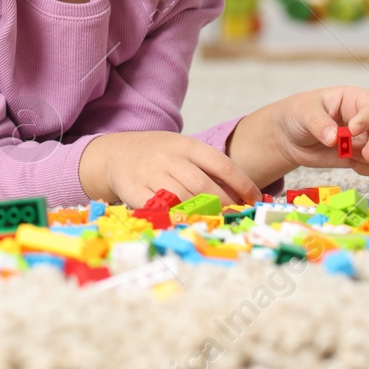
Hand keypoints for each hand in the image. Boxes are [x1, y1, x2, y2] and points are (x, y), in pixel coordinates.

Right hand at [78, 130, 259, 207]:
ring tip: (215, 223)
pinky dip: (175, 218)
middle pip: (203, 185)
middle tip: (235, 217)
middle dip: (224, 205)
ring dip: (202, 215)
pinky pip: (158, 209)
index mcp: (185, 145)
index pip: (220, 163)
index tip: (254, 199)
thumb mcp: (182, 150)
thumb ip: (207, 167)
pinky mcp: (133, 190)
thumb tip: (242, 193)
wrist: (114, 153)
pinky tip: (186, 223)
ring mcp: (149, 173)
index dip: (241, 183)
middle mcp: (168, 157)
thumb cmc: (158, 155)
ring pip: (182, 199)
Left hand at [227, 86, 368, 186]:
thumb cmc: (299, 114)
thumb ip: (319, 123)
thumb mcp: (304, 112)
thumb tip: (334, 138)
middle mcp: (366, 119)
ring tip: (349, 155)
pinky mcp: (360, 157)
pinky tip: (353, 166)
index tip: (353, 130)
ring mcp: (365, 139)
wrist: (289, 136)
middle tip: (367, 154)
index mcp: (354, 100)